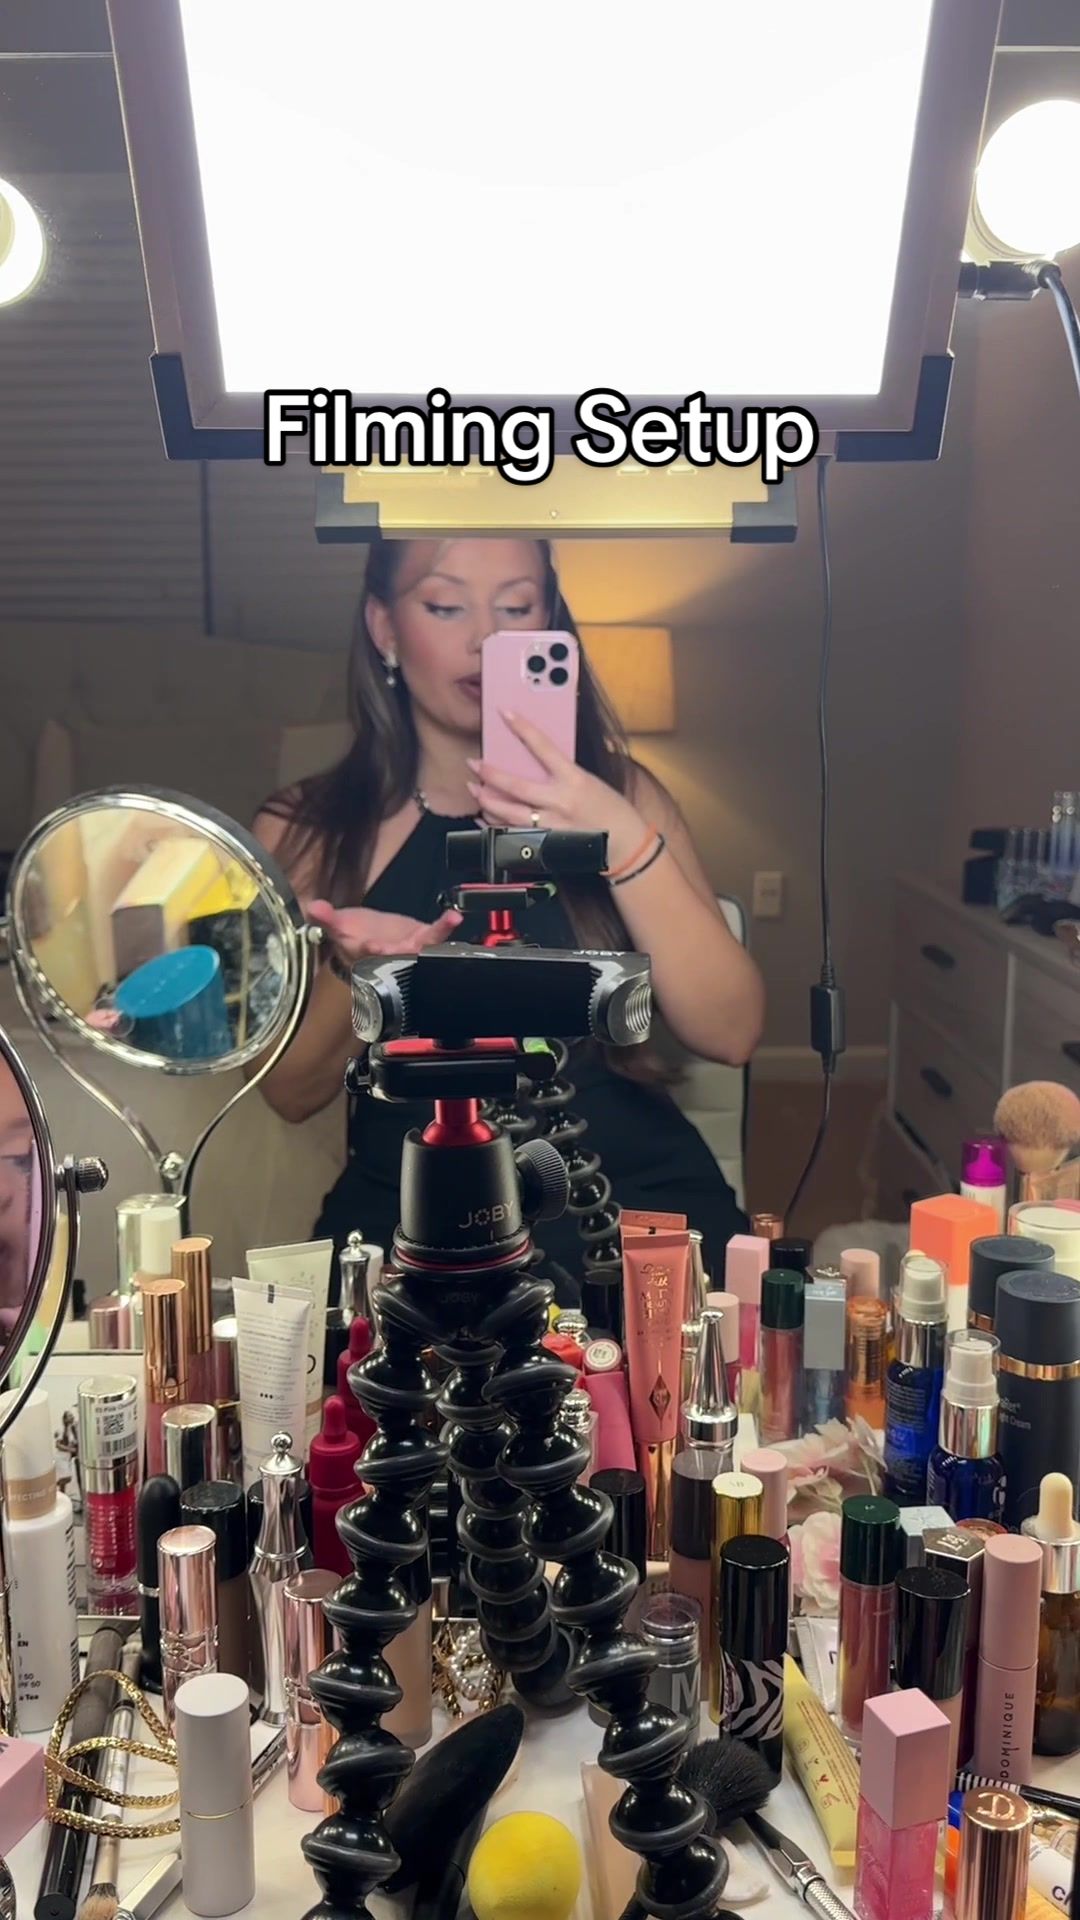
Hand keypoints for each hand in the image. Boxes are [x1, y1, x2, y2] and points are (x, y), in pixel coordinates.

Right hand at [306, 899, 462, 964]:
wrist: (371, 937)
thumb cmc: (352, 934)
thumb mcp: (337, 925)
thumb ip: (325, 917)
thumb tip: (312, 906)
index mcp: (363, 957)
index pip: (365, 956)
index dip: (369, 951)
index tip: (372, 945)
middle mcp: (387, 959)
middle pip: (397, 957)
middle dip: (406, 949)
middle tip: (411, 942)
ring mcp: (408, 952)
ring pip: (421, 949)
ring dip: (433, 937)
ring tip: (447, 922)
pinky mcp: (423, 940)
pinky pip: (435, 935)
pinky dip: (445, 926)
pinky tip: (453, 916)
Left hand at [466, 711, 647, 870]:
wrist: (625, 843)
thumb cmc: (610, 808)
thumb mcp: (591, 781)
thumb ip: (565, 770)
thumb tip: (541, 754)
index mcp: (574, 780)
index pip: (543, 747)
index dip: (522, 728)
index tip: (504, 713)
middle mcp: (560, 802)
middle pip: (516, 786)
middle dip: (490, 773)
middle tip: (473, 763)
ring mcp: (551, 826)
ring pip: (508, 814)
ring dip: (486, 800)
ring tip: (474, 789)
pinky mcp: (546, 844)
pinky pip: (511, 835)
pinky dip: (493, 826)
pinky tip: (482, 817)